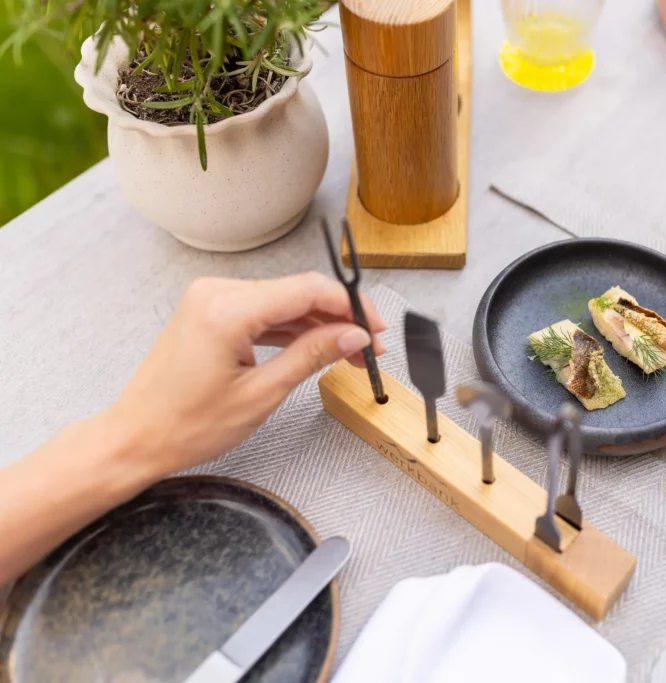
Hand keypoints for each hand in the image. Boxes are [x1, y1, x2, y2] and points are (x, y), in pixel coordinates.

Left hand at [108, 273, 386, 477]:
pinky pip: (263, 311)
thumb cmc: (185, 425)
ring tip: (349, 353)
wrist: (136, 438)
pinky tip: (315, 347)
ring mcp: (211, 300)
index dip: (349, 306)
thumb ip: (311, 356)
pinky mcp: (211, 312)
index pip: (307, 290)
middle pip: (298, 292)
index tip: (374, 327)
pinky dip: (292, 327)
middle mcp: (216, 293)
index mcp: (226, 310)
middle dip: (339, 318)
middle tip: (370, 346)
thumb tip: (352, 335)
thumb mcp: (261, 394)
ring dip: (319, 324)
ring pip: (284, 301)